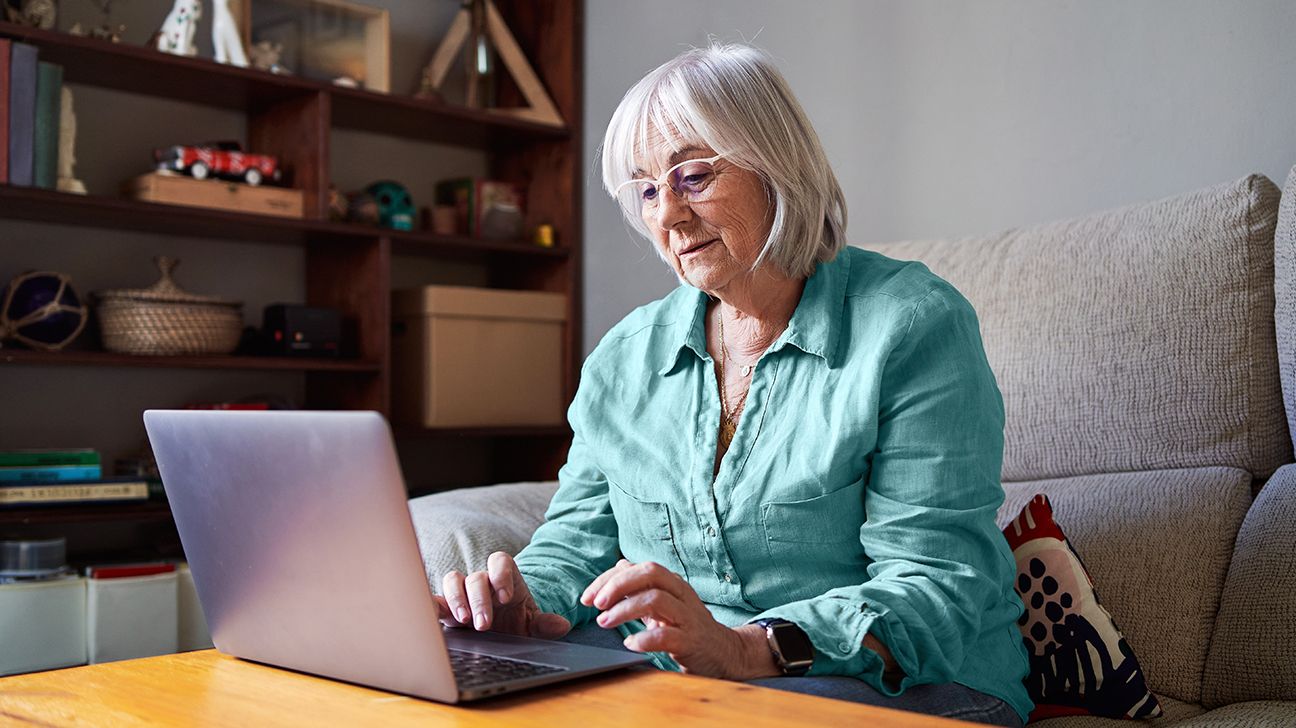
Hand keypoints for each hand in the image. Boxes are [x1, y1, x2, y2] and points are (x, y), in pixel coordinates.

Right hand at [437, 551, 570, 638]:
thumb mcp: (532, 624)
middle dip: (480, 600)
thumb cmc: (516, 622)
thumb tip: (562, 625)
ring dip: (457, 599)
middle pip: (476, 577)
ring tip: (464, 620)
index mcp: (505, 578)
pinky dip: (432, 603)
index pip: (500, 561)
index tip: (506, 598)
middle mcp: (483, 581)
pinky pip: (436, 599)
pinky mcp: (447, 606)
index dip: (501, 575)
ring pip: (453, 580)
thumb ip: (545, 623)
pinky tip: (433, 615)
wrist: (501, 633)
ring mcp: (463, 592)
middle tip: (485, 625)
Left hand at [580, 559, 777, 679]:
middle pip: (650, 574)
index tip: (587, 597)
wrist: (723, 652)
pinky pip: (667, 636)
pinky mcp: (691, 641)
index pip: (638, 568)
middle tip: (596, 604)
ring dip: (625, 610)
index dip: (609, 579)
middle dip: (618, 585)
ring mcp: (688, 616)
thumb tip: (619, 566)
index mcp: (671, 582)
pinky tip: (630, 644)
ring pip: (656, 600)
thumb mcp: (664, 602)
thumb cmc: (686, 625)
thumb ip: (642, 586)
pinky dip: (644, 639)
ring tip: (605, 622)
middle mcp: (680, 593)